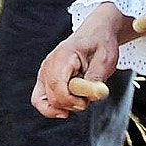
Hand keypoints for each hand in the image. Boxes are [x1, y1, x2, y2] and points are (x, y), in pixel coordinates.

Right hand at [32, 4, 133, 118]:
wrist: (94, 36)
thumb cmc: (99, 45)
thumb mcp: (105, 59)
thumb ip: (97, 79)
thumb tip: (93, 96)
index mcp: (64, 55)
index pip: (57, 85)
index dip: (70, 99)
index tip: (85, 102)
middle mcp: (49, 64)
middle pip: (51, 96)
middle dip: (71, 104)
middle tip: (88, 98)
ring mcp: (44, 72)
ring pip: (41, 101)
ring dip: (62, 106)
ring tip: (79, 99)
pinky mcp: (44, 79)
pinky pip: (39, 100)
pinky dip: (51, 108)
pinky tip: (65, 109)